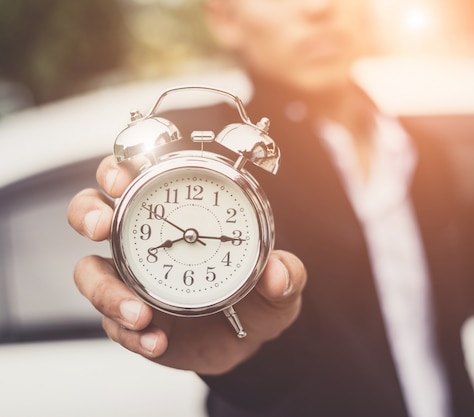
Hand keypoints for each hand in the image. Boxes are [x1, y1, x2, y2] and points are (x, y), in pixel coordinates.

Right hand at [67, 155, 305, 374]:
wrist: (246, 341)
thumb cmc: (256, 296)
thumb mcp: (279, 285)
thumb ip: (285, 275)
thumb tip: (277, 271)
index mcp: (180, 215)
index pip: (139, 179)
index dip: (119, 170)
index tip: (121, 180)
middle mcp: (145, 240)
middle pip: (93, 212)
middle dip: (87, 212)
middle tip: (100, 227)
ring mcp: (131, 280)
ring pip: (90, 272)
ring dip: (105, 290)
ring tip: (140, 313)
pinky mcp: (128, 318)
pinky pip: (112, 323)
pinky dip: (128, 333)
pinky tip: (155, 340)